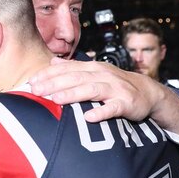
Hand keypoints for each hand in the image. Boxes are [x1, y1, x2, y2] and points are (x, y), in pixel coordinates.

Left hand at [29, 57, 164, 122]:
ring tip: (56, 99)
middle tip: (36, 91)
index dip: (48, 75)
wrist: (147, 91)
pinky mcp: (126, 103)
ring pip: (91, 89)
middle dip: (54, 83)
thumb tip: (52, 61)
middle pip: (75, 78)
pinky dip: (101, 111)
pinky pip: (113, 107)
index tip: (31, 82)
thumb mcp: (95, 71)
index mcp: (92, 68)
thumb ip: (73, 67)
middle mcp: (102, 75)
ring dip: (73, 94)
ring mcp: (115, 88)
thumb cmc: (115, 83)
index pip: (66, 70)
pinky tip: (89, 117)